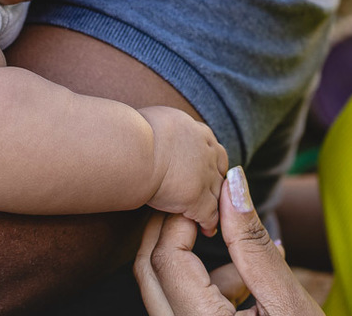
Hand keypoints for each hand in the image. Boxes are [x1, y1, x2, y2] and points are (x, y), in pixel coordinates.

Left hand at [135, 166, 324, 315]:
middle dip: (175, 231)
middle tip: (208, 205)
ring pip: (164, 290)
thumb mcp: (287, 302)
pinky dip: (209, 286)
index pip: (166, 260)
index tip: (210, 195)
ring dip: (196, 261)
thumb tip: (233, 183)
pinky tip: (250, 280)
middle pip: (150, 272)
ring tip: (250, 247)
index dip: (182, 218)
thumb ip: (252, 244)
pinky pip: (182, 308)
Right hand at [140, 106, 227, 234]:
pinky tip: (206, 230)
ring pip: (216, 195)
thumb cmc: (132, 131)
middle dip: (215, 185)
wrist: (135, 148)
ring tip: (209, 218)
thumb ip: (162, 129)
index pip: (214, 150)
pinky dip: (209, 223)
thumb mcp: (154, 120)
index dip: (210, 163)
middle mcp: (207, 153)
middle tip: (209, 197)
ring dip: (213, 206)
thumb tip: (150, 130)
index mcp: (198, 132)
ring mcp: (204, 177)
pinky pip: (209, 214)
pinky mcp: (197, 198)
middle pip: (219, 173)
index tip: (205, 173)